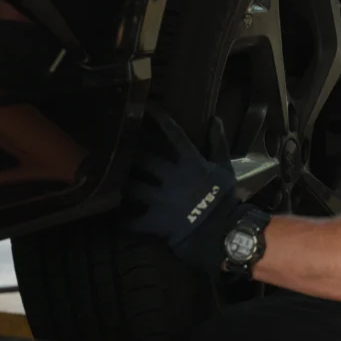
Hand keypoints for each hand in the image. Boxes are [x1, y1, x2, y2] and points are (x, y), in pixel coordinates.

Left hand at [123, 102, 248, 273]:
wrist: (223, 233)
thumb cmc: (225, 199)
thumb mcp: (225, 169)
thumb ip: (219, 144)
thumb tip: (215, 119)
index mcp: (191, 164)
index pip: (175, 136)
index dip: (161, 120)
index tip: (147, 107)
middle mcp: (173, 178)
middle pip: (146, 160)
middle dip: (133, 154)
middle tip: (122, 149)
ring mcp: (163, 199)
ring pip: (135, 188)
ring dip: (125, 184)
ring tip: (115, 181)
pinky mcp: (156, 220)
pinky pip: (135, 221)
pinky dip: (126, 221)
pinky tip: (119, 219)